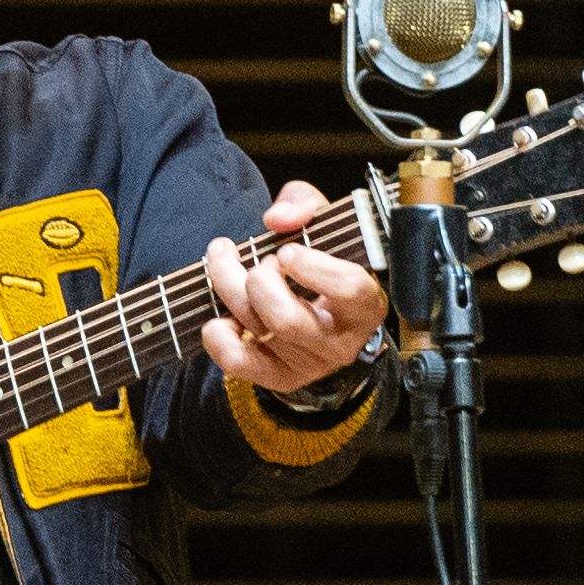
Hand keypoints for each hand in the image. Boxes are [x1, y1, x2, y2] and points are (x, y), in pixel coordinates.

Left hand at [197, 183, 386, 394]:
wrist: (326, 314)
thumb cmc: (325, 264)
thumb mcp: (326, 225)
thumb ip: (305, 206)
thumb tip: (276, 218)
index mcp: (365, 304)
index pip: (347, 289)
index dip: (311, 266)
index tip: (286, 251)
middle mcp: (341, 342)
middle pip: (286, 317)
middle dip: (258, 278)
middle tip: (257, 260)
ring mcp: (310, 365)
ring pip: (258, 329)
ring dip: (229, 288)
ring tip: (224, 262)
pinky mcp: (280, 378)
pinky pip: (238, 362)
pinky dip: (219, 335)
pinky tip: (223, 314)